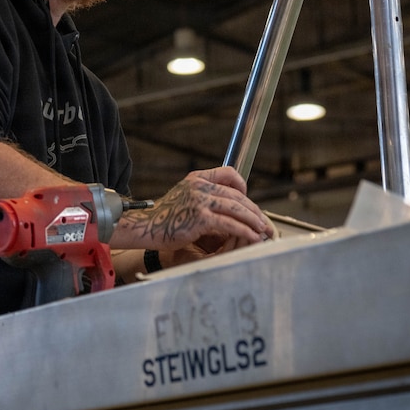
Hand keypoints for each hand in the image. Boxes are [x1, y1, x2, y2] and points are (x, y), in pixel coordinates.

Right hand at [112, 166, 273, 251]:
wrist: (146, 227)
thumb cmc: (164, 218)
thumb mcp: (183, 198)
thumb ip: (203, 197)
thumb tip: (228, 209)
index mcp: (196, 178)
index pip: (227, 173)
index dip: (242, 185)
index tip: (248, 198)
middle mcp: (199, 186)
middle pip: (236, 195)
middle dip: (254, 210)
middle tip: (263, 221)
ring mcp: (199, 201)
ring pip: (236, 209)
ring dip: (253, 220)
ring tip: (262, 230)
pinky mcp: (200, 218)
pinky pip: (230, 224)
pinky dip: (244, 231)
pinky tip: (251, 236)